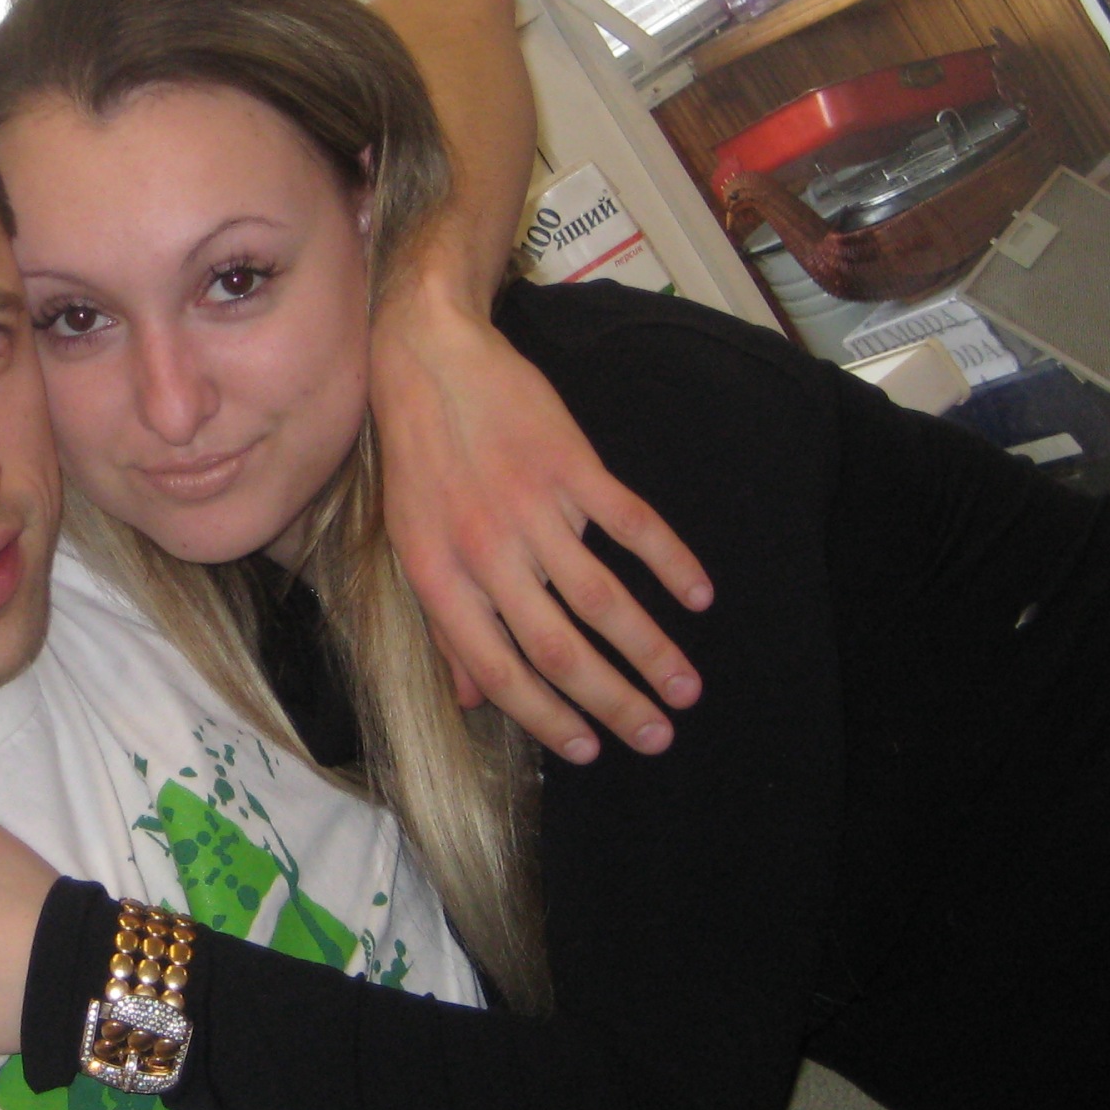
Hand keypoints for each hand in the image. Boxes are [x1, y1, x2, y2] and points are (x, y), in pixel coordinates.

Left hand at [372, 278, 710, 759]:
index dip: (544, 717)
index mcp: (439, 577)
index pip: (497, 669)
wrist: (427, 359)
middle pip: (557, 648)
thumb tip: (473, 698)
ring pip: (601, 598)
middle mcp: (484, 551)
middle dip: (613, 701)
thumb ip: (445, 623)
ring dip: (651, 649)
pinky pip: (631, 526)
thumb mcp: (410, 544)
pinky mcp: (570, 465)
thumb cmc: (416, 458)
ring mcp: (530, 507)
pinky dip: (671, 563)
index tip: (587, 750)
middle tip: (658, 736)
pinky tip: (699, 596)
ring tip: (687, 687)